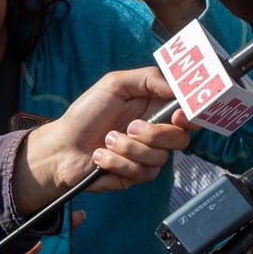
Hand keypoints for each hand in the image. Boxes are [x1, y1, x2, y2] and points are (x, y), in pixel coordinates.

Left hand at [16, 67, 189, 206]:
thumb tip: (175, 88)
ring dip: (127, 148)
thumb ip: (148, 78)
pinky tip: (100, 156)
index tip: (180, 115)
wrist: (60, 147)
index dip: (192, 116)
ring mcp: (147, 157)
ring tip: (105, 141)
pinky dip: (116, 162)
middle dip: (155, 134)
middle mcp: (156, 134)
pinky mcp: (135, 176)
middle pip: (180, 138)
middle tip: (130, 127)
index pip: (189, 114)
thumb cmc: (85, 114)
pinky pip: (140, 173)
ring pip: (159, 158)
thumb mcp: (114, 85)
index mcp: (156, 110)